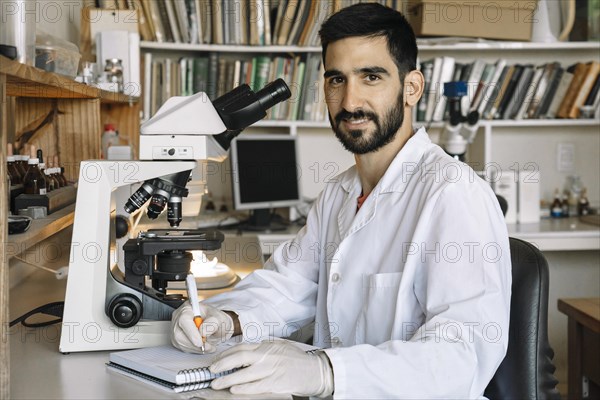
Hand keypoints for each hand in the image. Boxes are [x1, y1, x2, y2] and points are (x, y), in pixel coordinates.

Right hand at [170, 302, 233, 353]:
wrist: (214, 324)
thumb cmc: (215, 319)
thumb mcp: (219, 318)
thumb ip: (213, 323)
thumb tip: (203, 332)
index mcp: (188, 308)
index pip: (184, 320)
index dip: (191, 332)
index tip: (201, 342)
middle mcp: (178, 317)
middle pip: (179, 334)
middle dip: (194, 344)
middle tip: (208, 346)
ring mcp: (175, 329)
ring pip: (180, 343)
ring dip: (196, 348)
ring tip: (209, 346)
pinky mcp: (176, 339)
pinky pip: (182, 348)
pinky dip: (194, 350)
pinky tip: (203, 347)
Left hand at [210, 340, 333, 396]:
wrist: (317, 371)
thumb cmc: (299, 360)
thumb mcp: (281, 347)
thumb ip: (265, 348)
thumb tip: (247, 352)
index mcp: (268, 346)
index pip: (242, 347)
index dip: (226, 354)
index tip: (217, 360)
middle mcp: (268, 355)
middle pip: (240, 357)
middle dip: (223, 364)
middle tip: (212, 370)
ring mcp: (272, 369)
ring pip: (245, 373)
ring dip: (228, 379)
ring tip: (216, 384)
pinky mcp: (276, 383)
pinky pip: (256, 386)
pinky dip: (244, 388)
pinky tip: (234, 390)